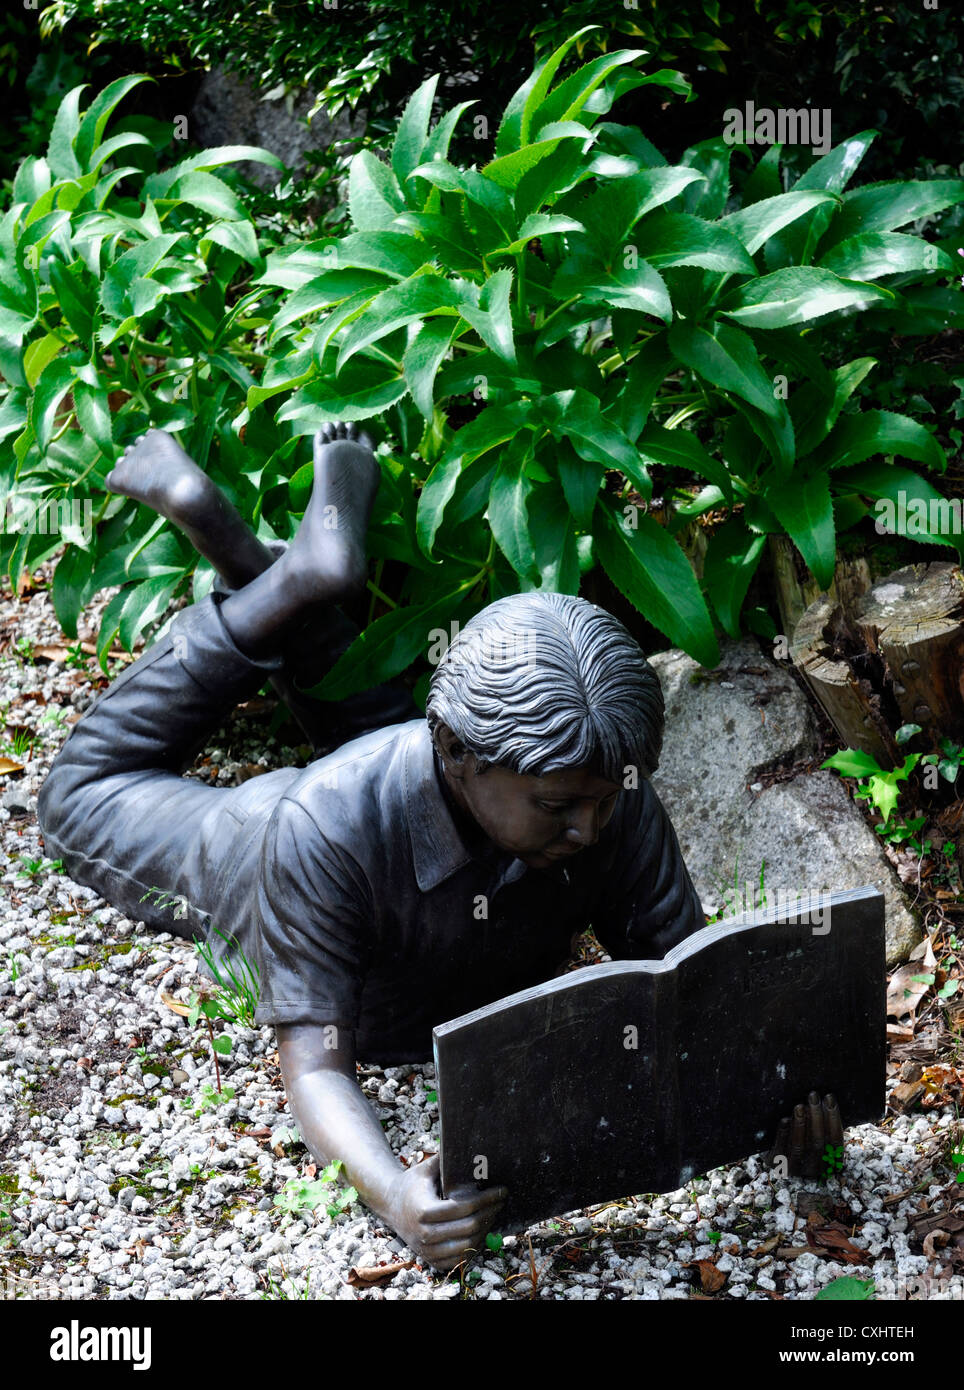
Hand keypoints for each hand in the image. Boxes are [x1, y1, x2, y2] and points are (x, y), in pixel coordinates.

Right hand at [385, 1154, 506, 1270]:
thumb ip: (444, 1159)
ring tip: (494, 1214)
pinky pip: (459, 1259)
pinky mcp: (431, 1261)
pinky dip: (474, 1247)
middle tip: (501, 1201)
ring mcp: (427, 1251)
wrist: (390, 1206)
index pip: (463, 1208)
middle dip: (489, 1213)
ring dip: (485, 1230)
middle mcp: (424, 1234)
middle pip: (468, 1228)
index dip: (486, 1199)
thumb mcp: (425, 1169)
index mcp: (423, 1211)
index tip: (501, 1190)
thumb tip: (471, 1144)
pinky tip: (482, 1231)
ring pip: (466, 1246)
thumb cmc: (412, 1184)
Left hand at [770, 1091, 843, 1178]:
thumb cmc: (804, 1140)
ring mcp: (794, 1168)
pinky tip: (784, 1120)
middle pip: (817, 1142)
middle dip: (816, 1117)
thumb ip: (824, 1124)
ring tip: (799, 1106)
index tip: (829, 1097)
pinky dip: (783, 1134)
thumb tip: (828, 1099)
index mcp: (830, 1162)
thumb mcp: (819, 1136)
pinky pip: (780, 1149)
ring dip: (800, 1125)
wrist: (776, 1155)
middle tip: (813, 1096)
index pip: (835, 1141)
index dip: (833, 1118)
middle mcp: (814, 1169)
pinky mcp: (776, 1163)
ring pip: (799, 1147)